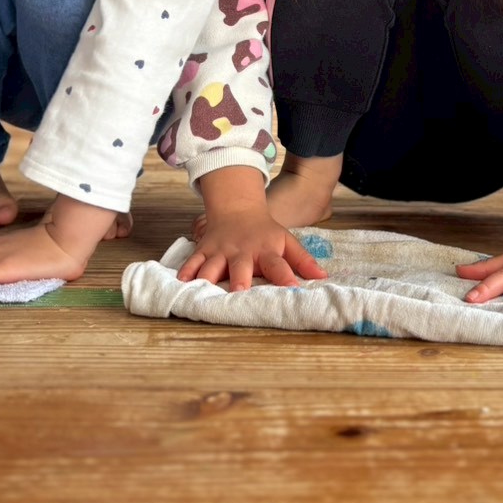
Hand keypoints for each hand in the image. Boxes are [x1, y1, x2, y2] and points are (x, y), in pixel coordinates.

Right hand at [177, 208, 327, 290]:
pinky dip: (185, 271)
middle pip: (240, 266)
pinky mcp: (204, 249)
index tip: (292, 288)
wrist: (237, 208)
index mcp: (265, 250)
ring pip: (211, 266)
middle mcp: (242, 251)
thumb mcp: (286, 240)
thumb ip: (303, 260)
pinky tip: (180, 283)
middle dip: (239, 279)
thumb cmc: (265, 231)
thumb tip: (322, 276)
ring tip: (201, 294)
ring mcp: (221, 250)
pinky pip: (192, 260)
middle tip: (238, 292)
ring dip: (206, 279)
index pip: (277, 264)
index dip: (285, 276)